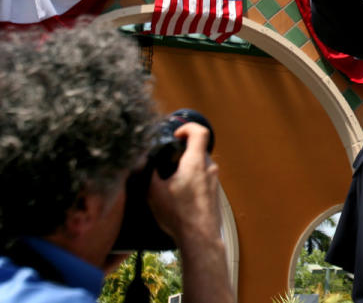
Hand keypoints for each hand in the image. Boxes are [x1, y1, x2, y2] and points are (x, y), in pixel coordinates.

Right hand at [147, 123, 220, 246]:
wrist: (200, 237)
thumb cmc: (180, 215)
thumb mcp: (154, 192)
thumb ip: (149, 172)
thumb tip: (143, 163)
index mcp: (196, 162)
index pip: (199, 132)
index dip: (186, 128)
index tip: (175, 135)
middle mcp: (209, 168)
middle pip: (198, 149)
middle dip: (182, 153)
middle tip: (167, 163)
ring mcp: (215, 181)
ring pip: (200, 166)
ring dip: (187, 168)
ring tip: (171, 183)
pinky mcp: (215, 193)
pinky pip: (203, 179)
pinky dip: (192, 181)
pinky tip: (180, 197)